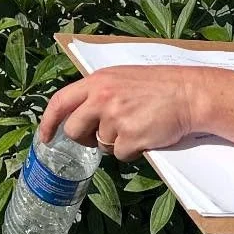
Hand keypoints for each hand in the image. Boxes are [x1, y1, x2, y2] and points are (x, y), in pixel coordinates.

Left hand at [38, 67, 200, 161]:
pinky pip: (121, 155)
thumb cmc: (159, 86)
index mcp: (97, 81)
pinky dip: (133, 151)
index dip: (48, 122)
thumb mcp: (121, 78)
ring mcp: (115, 118)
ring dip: (115, 142)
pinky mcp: (131, 137)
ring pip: (100, 145)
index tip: (45, 137)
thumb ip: (99, 92)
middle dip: (83, 138)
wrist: (189, 93)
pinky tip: (146, 135)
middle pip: (74, 130)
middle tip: (100, 136)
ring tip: (136, 125)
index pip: (59, 102)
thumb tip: (81, 113)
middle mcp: (102, 98)